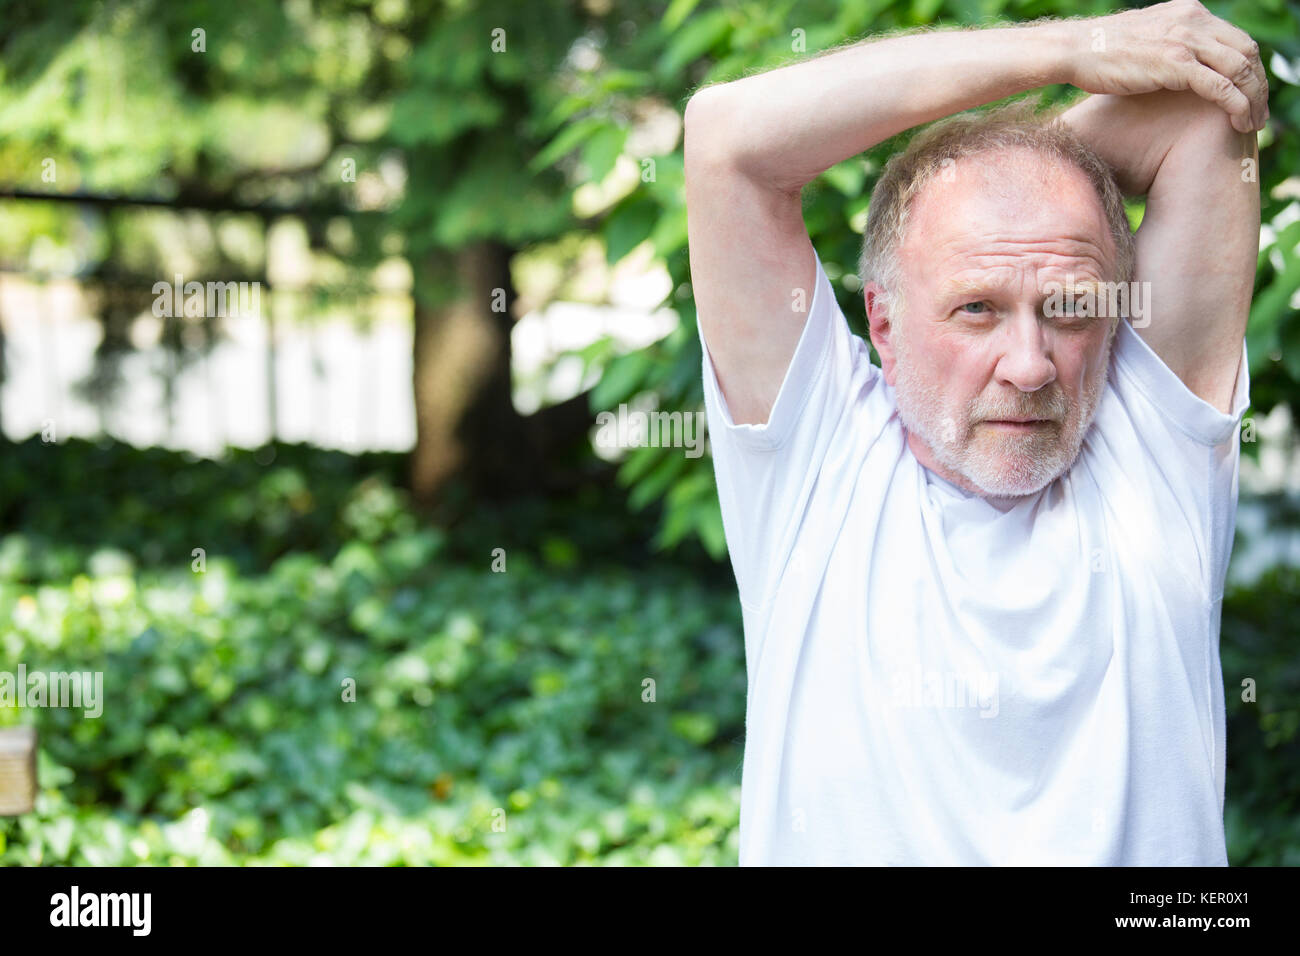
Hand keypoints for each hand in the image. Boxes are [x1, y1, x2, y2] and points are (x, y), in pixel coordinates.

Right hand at [1065, 0, 1267, 132]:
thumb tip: (1175, 68)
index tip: (1250, 94)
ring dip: (1254, 99)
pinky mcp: (1177, 64)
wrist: (1074, 50)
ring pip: (1241, 70)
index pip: (1236, 39)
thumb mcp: (1144, 39)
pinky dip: (1237, 106)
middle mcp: (1195, 21)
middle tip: (1259, 113)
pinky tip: (1239, 123)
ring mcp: (1187, 41)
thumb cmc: (1099, 52)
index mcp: (1190, 13)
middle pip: (1247, 52)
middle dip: (1259, 85)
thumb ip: (1168, 45)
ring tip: (1253, 124)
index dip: (1250, 68)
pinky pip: (1222, 86)